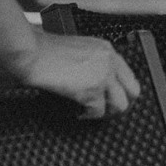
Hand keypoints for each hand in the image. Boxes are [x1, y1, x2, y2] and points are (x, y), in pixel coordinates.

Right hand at [11, 32, 139, 117]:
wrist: (33, 53)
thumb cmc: (45, 51)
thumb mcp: (78, 50)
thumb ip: (92, 62)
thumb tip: (95, 81)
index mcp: (106, 49)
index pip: (128, 74)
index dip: (122, 90)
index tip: (113, 98)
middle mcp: (109, 61)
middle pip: (133, 90)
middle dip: (122, 103)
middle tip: (109, 110)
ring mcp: (103, 76)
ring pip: (120, 104)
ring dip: (107, 112)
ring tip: (92, 112)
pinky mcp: (92, 90)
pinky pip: (98, 112)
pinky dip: (87, 115)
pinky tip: (77, 111)